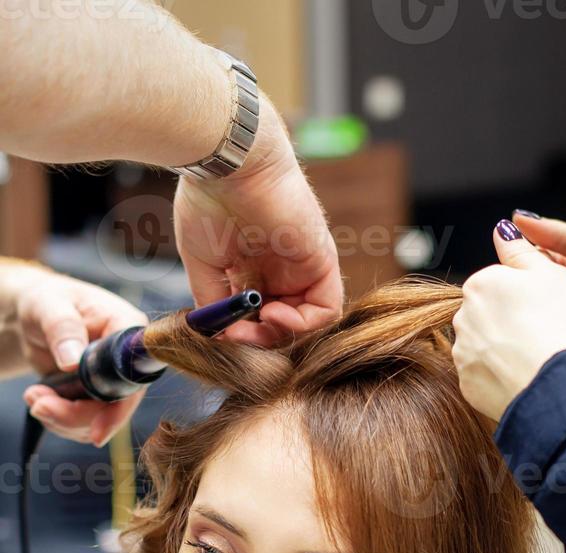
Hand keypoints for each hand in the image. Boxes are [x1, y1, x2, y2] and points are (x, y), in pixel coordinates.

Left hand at [11, 265, 147, 445]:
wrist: (34, 315)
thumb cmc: (45, 301)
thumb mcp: (49, 306)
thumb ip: (63, 328)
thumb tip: (73, 361)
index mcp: (127, 328)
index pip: (134, 376)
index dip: (120, 407)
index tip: (97, 431)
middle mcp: (127, 359)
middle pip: (117, 407)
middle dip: (75, 416)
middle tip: (37, 404)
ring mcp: (114, 380)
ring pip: (99, 421)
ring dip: (61, 419)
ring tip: (33, 395)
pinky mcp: (99, 396)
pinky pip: (85, 423)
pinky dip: (58, 420)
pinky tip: (40, 398)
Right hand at [173, 94, 342, 346]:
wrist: (227, 163)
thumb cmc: (208, 200)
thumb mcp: (202, 262)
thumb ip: (212, 299)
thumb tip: (216, 336)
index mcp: (252, 268)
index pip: (257, 318)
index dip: (242, 334)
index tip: (222, 333)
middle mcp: (280, 270)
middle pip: (282, 324)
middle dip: (259, 338)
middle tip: (236, 335)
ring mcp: (303, 266)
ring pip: (306, 321)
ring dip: (280, 334)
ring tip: (257, 321)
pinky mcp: (321, 260)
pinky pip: (326, 309)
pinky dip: (304, 324)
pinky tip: (274, 313)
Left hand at [451, 220, 565, 422]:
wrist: (558, 383)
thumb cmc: (562, 323)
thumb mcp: (551, 273)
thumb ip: (521, 251)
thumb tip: (501, 230)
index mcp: (480, 285)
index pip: (498, 283)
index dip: (526, 295)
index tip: (545, 307)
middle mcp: (463, 318)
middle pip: (488, 315)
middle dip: (510, 322)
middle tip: (543, 333)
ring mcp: (463, 354)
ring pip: (485, 346)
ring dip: (505, 350)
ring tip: (535, 358)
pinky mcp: (469, 385)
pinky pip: (486, 376)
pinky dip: (502, 376)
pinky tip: (525, 377)